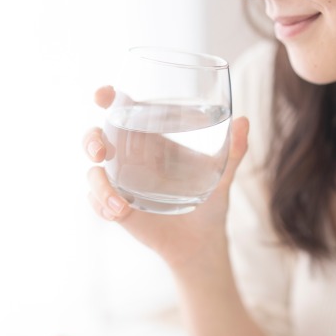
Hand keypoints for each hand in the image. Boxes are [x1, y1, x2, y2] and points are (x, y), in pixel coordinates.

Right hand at [84, 86, 249, 268]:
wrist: (203, 241)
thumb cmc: (211, 200)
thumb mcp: (223, 174)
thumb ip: (233, 150)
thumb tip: (245, 121)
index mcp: (152, 138)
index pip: (123, 110)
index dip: (107, 98)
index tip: (101, 94)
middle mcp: (131, 157)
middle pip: (97, 137)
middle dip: (90, 140)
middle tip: (100, 152)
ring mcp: (121, 183)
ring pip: (93, 174)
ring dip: (97, 185)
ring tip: (119, 205)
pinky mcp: (118, 207)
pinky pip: (97, 203)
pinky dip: (102, 206)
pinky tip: (118, 213)